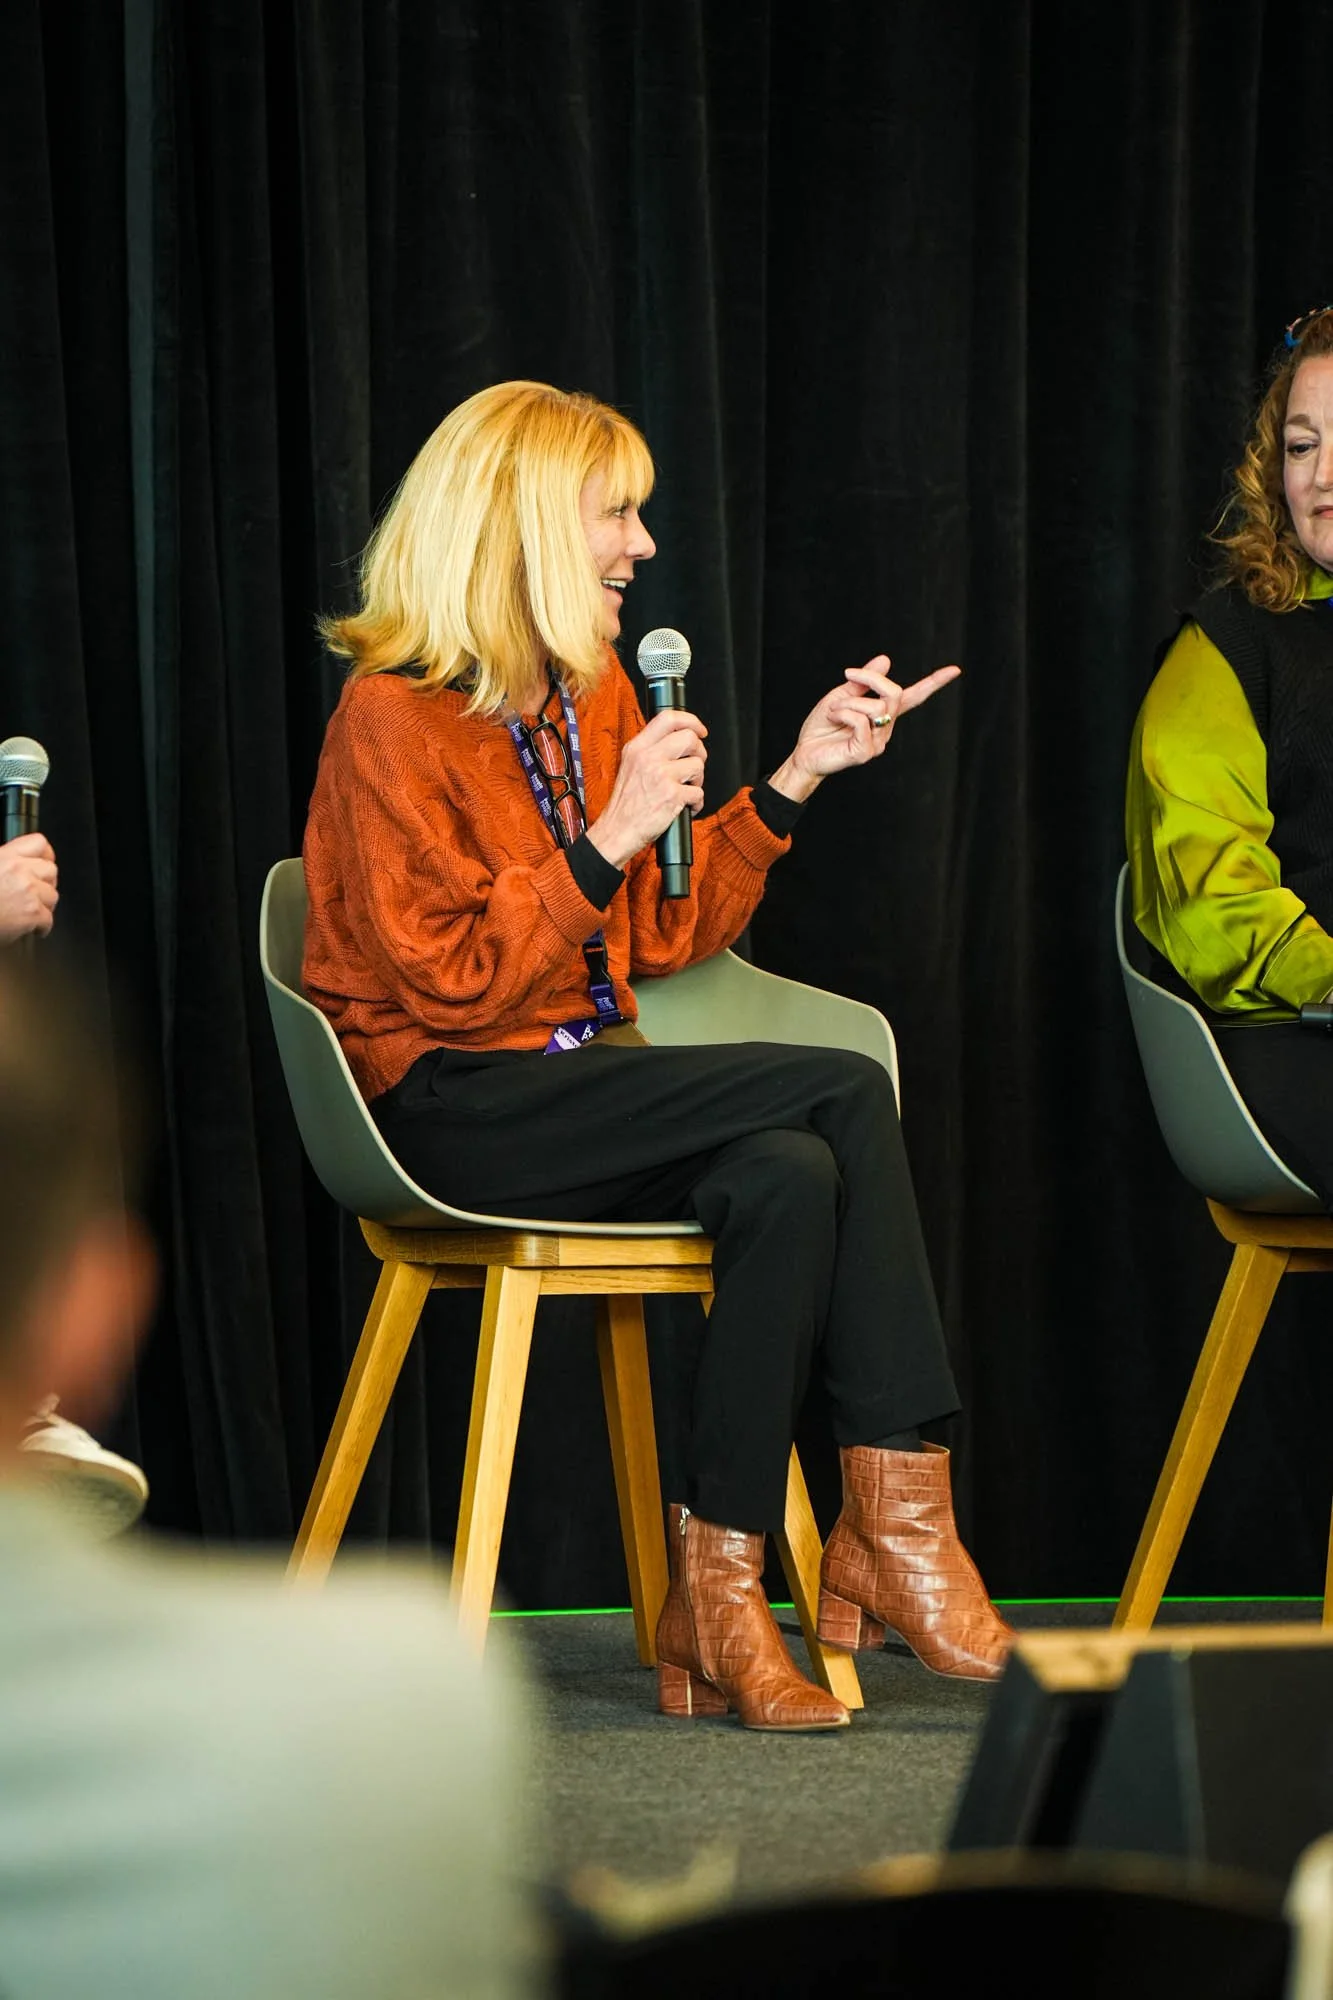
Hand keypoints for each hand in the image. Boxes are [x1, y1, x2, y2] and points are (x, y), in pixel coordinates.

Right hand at [0, 833, 57, 943]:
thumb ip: (3, 864)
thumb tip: (12, 868)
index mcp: (4, 856)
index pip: (38, 843)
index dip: (45, 855)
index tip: (44, 862)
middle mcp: (18, 870)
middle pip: (51, 871)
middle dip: (46, 883)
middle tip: (38, 893)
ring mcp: (27, 891)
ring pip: (53, 896)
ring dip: (44, 906)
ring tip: (32, 912)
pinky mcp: (32, 913)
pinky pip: (48, 919)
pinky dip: (42, 927)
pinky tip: (33, 929)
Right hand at [586, 708, 707, 869]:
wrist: (616, 831)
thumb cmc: (625, 804)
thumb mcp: (630, 766)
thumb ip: (650, 750)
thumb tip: (677, 740)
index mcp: (637, 748)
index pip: (668, 718)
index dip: (691, 721)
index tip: (699, 730)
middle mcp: (648, 758)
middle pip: (689, 738)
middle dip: (699, 752)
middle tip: (694, 765)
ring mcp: (661, 776)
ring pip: (698, 765)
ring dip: (698, 780)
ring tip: (686, 790)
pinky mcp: (672, 796)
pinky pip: (699, 793)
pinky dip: (697, 803)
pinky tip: (686, 807)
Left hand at [768, 654, 960, 801]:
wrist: (805, 753)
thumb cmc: (823, 727)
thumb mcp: (842, 695)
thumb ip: (864, 681)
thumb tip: (886, 660)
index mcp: (884, 714)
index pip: (914, 697)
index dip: (934, 683)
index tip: (955, 670)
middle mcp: (886, 728)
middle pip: (894, 693)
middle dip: (870, 679)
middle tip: (847, 676)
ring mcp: (878, 742)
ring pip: (875, 707)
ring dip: (848, 702)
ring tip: (833, 711)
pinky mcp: (866, 753)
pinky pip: (862, 722)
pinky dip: (844, 713)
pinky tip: (835, 719)